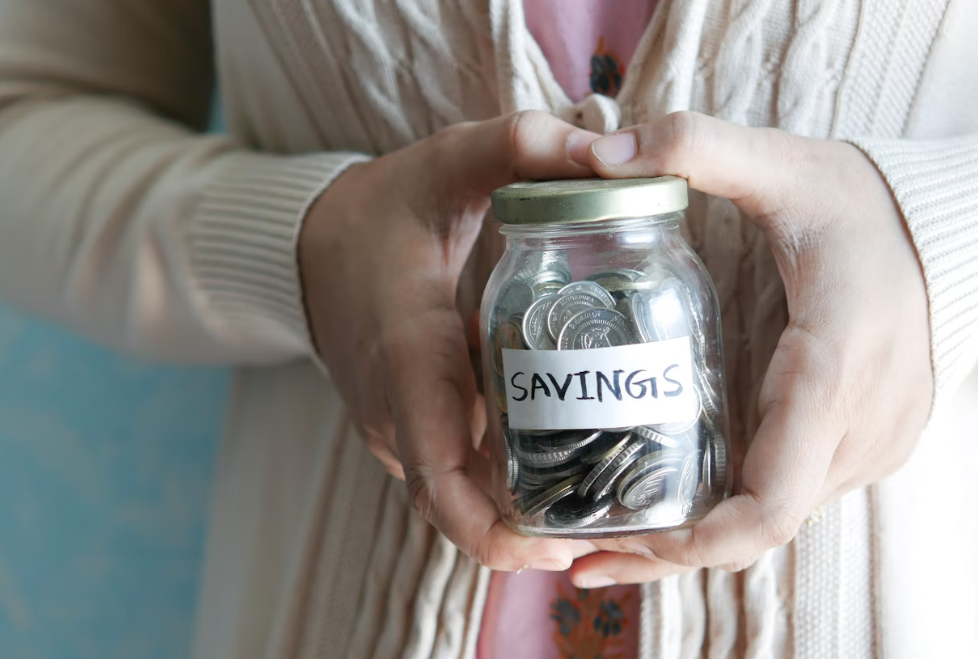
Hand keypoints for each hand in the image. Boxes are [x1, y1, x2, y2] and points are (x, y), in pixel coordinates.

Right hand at [299, 111, 599, 571]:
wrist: (308, 244)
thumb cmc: (381, 209)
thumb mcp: (447, 163)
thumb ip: (519, 146)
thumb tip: (608, 152)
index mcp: (408, 359)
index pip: (442, 481)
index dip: (498, 533)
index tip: (564, 545)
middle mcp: (396, 412)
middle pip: (463, 508)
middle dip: (533, 530)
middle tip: (615, 518)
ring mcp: (395, 427)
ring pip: (461, 494)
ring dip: (523, 507)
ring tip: (605, 492)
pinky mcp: (402, 426)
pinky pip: (454, 470)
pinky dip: (502, 478)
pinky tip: (562, 454)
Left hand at [568, 112, 932, 585]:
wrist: (949, 230)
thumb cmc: (864, 205)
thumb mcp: (784, 165)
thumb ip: (696, 148)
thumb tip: (599, 153)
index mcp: (832, 372)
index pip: (770, 502)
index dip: (696, 542)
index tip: (621, 543)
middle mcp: (856, 430)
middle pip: (755, 529)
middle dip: (669, 549)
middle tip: (577, 552)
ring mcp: (865, 446)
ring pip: (770, 521)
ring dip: (692, 538)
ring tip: (604, 535)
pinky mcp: (859, 444)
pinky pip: (786, 497)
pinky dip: (726, 513)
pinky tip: (667, 505)